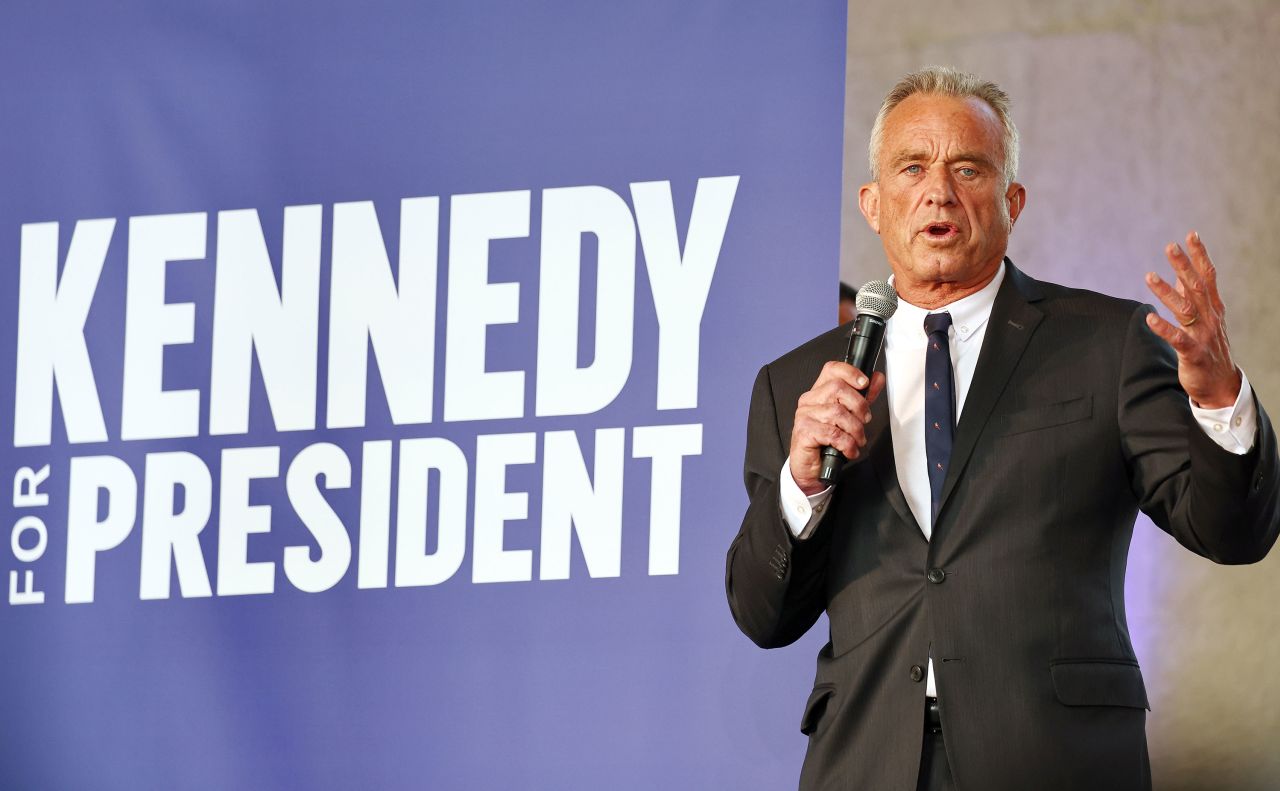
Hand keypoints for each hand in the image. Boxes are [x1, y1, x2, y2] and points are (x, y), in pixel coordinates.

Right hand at [789, 362, 886, 494]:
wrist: (811, 469)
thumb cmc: (827, 442)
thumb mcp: (849, 417)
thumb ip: (863, 397)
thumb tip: (877, 379)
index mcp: (819, 392)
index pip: (832, 370)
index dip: (851, 372)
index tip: (865, 383)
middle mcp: (809, 400)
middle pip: (838, 388)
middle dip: (859, 406)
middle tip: (864, 421)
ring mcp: (804, 415)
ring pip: (838, 412)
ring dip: (855, 430)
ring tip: (857, 440)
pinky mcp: (804, 432)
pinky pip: (833, 433)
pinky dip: (847, 444)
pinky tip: (849, 449)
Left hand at [1144, 231, 1241, 408]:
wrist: (1220, 385)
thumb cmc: (1209, 348)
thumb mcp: (1204, 319)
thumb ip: (1193, 297)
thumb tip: (1182, 274)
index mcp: (1213, 308)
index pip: (1208, 276)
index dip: (1200, 256)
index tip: (1191, 235)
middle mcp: (1209, 318)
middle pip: (1196, 287)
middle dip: (1183, 265)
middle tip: (1170, 246)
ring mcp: (1202, 335)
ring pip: (1184, 309)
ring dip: (1167, 292)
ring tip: (1149, 276)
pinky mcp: (1193, 353)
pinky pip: (1177, 339)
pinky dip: (1163, 328)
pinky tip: (1149, 318)